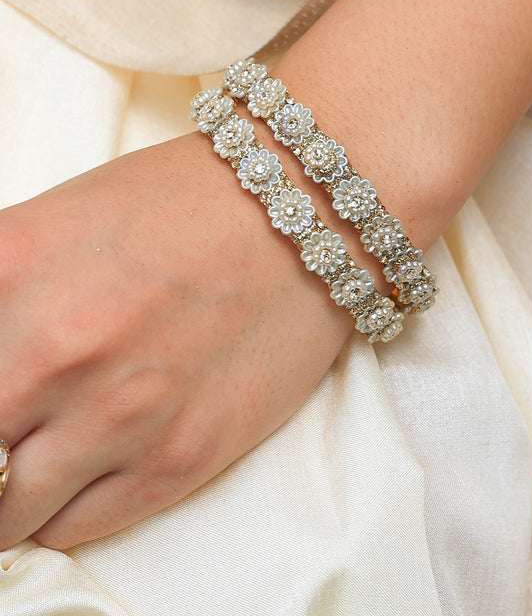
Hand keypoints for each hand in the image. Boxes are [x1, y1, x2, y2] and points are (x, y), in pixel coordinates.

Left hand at [0, 132, 352, 548]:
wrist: (300, 214)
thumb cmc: (181, 206)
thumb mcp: (54, 222)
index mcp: (7, 269)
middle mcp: (52, 350)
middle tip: (2, 440)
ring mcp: (117, 412)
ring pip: (6, 513)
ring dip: (6, 497)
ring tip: (27, 466)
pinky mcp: (177, 457)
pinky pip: (72, 528)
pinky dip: (56, 511)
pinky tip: (73, 474)